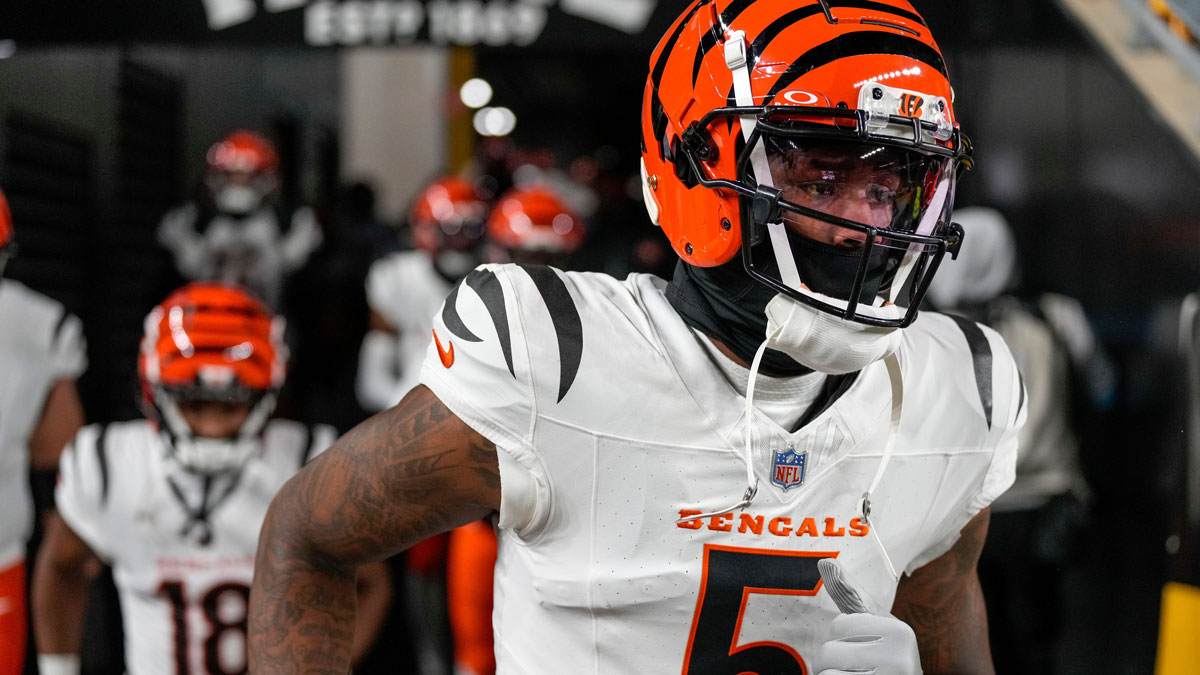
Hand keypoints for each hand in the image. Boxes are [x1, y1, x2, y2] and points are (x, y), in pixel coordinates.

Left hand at [811, 558, 921, 674]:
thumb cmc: (885, 662)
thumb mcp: (875, 629)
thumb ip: (850, 597)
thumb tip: (824, 561)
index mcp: (900, 633)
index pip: (840, 625)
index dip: (845, 639)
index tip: (866, 650)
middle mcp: (898, 659)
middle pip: (829, 649)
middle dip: (834, 661)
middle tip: (858, 669)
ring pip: (825, 672)